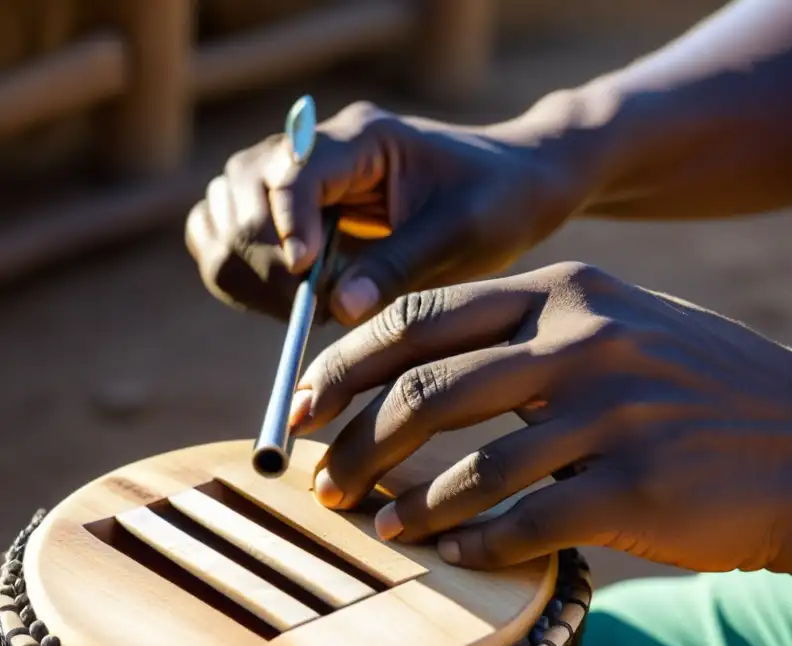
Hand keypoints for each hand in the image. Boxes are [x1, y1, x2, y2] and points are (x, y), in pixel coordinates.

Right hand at [184, 101, 588, 324]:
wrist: (516, 190)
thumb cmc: (497, 202)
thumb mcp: (460, 235)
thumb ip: (399, 266)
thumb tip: (338, 308)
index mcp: (362, 137)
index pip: (293, 168)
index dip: (286, 224)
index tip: (306, 277)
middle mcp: (319, 148)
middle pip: (240, 186)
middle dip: (262, 254)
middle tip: (306, 309)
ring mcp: (299, 177)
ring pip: (222, 209)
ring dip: (244, 265)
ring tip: (300, 309)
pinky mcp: (294, 212)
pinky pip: (230, 234)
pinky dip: (241, 271)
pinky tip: (287, 303)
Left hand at [290, 261, 791, 574]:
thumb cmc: (706, 388)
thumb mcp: (624, 325)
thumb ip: (532, 335)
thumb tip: (419, 377)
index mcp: (570, 290)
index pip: (423, 315)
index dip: (347, 362)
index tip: (303, 403)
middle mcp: (584, 341)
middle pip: (426, 390)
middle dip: (352, 439)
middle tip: (318, 479)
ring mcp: (612, 415)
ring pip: (467, 467)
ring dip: (406, 503)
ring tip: (375, 523)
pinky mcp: (636, 490)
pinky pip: (525, 525)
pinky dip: (474, 543)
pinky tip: (452, 552)